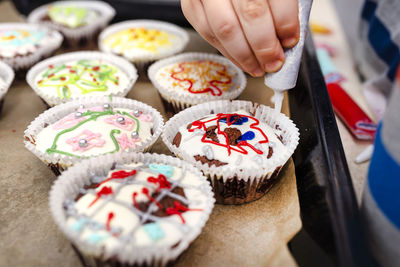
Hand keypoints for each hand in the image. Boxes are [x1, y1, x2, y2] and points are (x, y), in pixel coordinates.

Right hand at [181, 0, 299, 75]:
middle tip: (274, 62)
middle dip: (265, 46)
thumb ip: (280, 7)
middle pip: (251, 13)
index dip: (285, 23)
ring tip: (258, 67)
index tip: (291, 40)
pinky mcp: (191, 4)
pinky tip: (240, 59)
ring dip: (245, 56)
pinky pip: (208, 33)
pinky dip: (227, 52)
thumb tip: (286, 39)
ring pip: (226, 29)